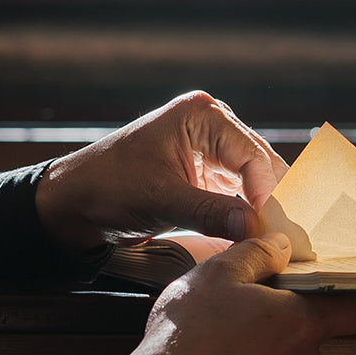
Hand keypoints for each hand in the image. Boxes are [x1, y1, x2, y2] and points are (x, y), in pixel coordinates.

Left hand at [35, 91, 287, 252]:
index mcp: (201, 115)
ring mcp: (209, 146)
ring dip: (260, 206)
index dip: (266, 193)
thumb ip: (212, 213)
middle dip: (269, 199)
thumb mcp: (162, 200)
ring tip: (272, 239)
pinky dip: (246, 210)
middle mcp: (210, 123)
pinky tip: (253, 233)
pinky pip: (237, 189)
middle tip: (281, 239)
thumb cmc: (109, 187)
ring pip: (252, 178)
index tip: (271, 230)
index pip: (251, 154)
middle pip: (259, 163)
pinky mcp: (204, 170)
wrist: (74, 200)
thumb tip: (256, 228)